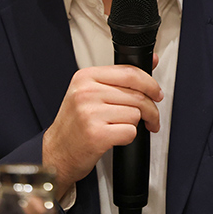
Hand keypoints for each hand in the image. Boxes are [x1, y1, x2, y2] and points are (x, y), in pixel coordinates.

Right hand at [43, 65, 162, 199]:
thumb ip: (119, 77)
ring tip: (126, 128)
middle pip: (137, 95)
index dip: (150, 84)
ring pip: (135, 114)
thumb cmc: (74, 124)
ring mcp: (90, 113)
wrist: (56, 152)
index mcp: (85, 77)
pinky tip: (116, 137)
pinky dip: (128, 137)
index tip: (156, 93)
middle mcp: (86, 93)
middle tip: (152, 117)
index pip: (129, 72)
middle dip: (151, 109)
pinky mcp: (96, 134)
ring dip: (137, 124)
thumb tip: (152, 61)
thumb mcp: (89, 93)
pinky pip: (130, 131)